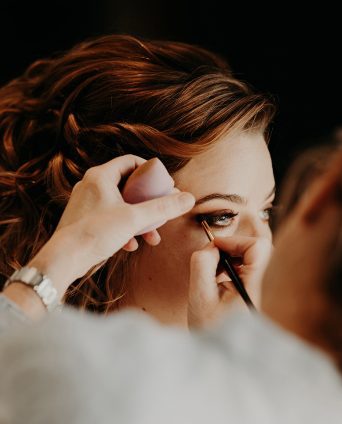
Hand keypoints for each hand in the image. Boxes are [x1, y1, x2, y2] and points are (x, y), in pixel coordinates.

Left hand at [33, 155, 195, 290]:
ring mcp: (87, 202)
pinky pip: (112, 218)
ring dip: (140, 219)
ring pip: (122, 205)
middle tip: (163, 210)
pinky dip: (125, 228)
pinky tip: (132, 244)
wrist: (66, 257)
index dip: (151, 171)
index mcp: (100, 176)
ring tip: (152, 235)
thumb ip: (163, 208)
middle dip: (148, 201)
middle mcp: (92, 185)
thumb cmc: (95, 233)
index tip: (164, 185)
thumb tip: (188, 198)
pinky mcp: (86, 219)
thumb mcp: (135, 219)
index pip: (131, 162)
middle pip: (129, 185)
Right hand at [187, 234, 272, 327]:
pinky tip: (215, 282)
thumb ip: (203, 264)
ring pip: (246, 259)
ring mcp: (255, 289)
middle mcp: (259, 286)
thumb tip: (212, 245)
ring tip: (210, 275)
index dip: (235, 241)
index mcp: (251, 286)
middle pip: (253, 250)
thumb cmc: (208, 329)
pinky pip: (242, 270)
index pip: (258, 247)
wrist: (217, 355)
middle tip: (210, 262)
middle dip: (229, 250)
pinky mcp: (248, 293)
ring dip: (226, 259)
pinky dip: (226, 269)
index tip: (215, 247)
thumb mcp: (199, 294)